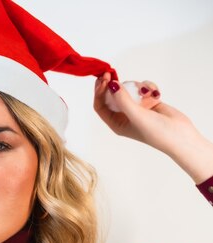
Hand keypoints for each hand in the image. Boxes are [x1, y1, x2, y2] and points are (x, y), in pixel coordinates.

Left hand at [94, 72, 212, 182]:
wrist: (179, 134)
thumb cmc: (156, 132)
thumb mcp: (136, 115)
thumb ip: (123, 100)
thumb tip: (111, 85)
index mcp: (116, 122)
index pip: (100, 105)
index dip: (99, 91)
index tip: (104, 79)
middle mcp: (124, 115)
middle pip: (112, 95)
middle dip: (113, 84)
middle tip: (112, 72)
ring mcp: (136, 108)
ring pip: (129, 88)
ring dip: (137, 87)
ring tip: (147, 93)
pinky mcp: (148, 101)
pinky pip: (143, 88)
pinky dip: (149, 88)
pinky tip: (156, 94)